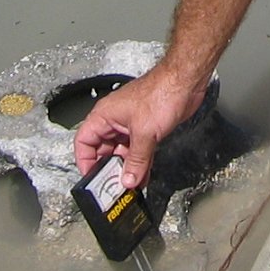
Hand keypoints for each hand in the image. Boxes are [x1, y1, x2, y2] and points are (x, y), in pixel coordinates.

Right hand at [73, 66, 206, 189]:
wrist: (185, 83)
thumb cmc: (161, 93)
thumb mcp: (145, 132)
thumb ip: (137, 160)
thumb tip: (128, 180)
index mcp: (104, 115)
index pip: (83, 141)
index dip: (84, 161)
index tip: (91, 179)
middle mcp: (114, 120)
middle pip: (102, 150)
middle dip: (107, 169)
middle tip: (112, 187)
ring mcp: (131, 125)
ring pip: (121, 152)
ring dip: (125, 169)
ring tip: (128, 187)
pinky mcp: (146, 129)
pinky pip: (137, 151)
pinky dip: (138, 164)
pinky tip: (142, 178)